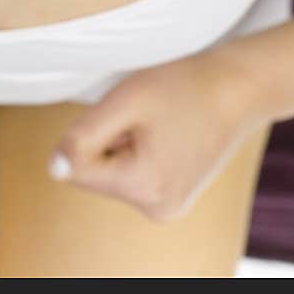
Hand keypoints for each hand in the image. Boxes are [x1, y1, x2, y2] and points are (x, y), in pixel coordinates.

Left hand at [46, 47, 265, 221]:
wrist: (239, 88)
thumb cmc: (185, 85)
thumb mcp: (126, 100)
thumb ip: (83, 135)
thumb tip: (54, 169)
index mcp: (144, 187)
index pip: (78, 168)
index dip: (92, 131)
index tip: (127, 114)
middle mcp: (156, 208)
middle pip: (96, 172)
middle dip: (109, 138)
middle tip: (146, 115)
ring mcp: (167, 206)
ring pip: (112, 172)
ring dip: (123, 142)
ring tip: (159, 122)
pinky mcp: (172, 197)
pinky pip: (133, 173)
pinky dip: (139, 150)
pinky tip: (166, 132)